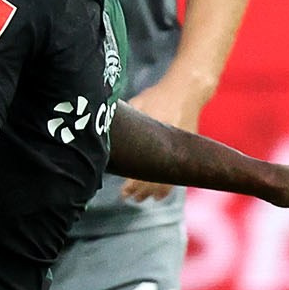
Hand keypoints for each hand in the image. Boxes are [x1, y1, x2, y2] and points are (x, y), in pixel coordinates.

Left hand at [119, 80, 201, 202]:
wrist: (186, 90)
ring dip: (151, 193)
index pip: (141, 169)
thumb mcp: (137, 104)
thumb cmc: (158, 95)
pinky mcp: (184, 151)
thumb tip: (102, 134)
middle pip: (153, 179)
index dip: (132, 185)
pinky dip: (166, 189)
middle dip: (139, 191)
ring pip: (165, 181)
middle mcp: (167, 145)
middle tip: (127, 197)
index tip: (122, 192)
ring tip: (140, 199)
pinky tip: (158, 196)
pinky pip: (177, 176)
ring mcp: (177, 150)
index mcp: (153, 135)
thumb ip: (126, 123)